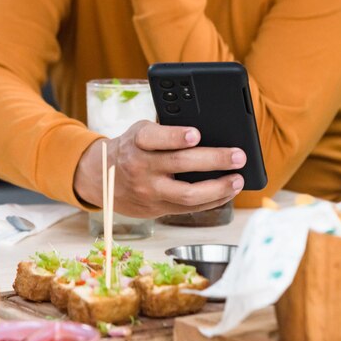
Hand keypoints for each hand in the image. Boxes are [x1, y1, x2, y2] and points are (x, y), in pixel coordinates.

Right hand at [73, 121, 244, 217]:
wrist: (101, 178)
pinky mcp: (156, 209)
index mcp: (137, 142)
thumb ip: (166, 132)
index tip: (196, 134)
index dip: (175, 136)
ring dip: (218, 188)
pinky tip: (227, 192)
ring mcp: (148, 191)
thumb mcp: (140, 132)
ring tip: (238, 179)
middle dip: (214, 160)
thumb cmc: (132, 148)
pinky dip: (212, 201)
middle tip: (239, 156)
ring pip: (187, 194)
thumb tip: (209, 136)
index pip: (154, 138)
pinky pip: (189, 208)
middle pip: (180, 164)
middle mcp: (140, 167)